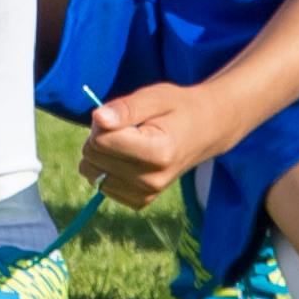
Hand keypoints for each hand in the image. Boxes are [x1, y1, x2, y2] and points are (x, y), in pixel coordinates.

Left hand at [75, 83, 214, 204]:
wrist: (205, 131)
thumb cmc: (178, 109)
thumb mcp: (155, 97)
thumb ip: (126, 108)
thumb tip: (97, 118)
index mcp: (159, 152)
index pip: (100, 141)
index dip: (103, 121)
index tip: (123, 116)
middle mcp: (153, 180)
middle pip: (93, 157)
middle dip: (100, 136)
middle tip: (126, 127)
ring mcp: (147, 194)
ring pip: (92, 173)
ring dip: (101, 154)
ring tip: (127, 142)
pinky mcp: (140, 201)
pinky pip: (101, 185)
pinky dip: (107, 169)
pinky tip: (127, 158)